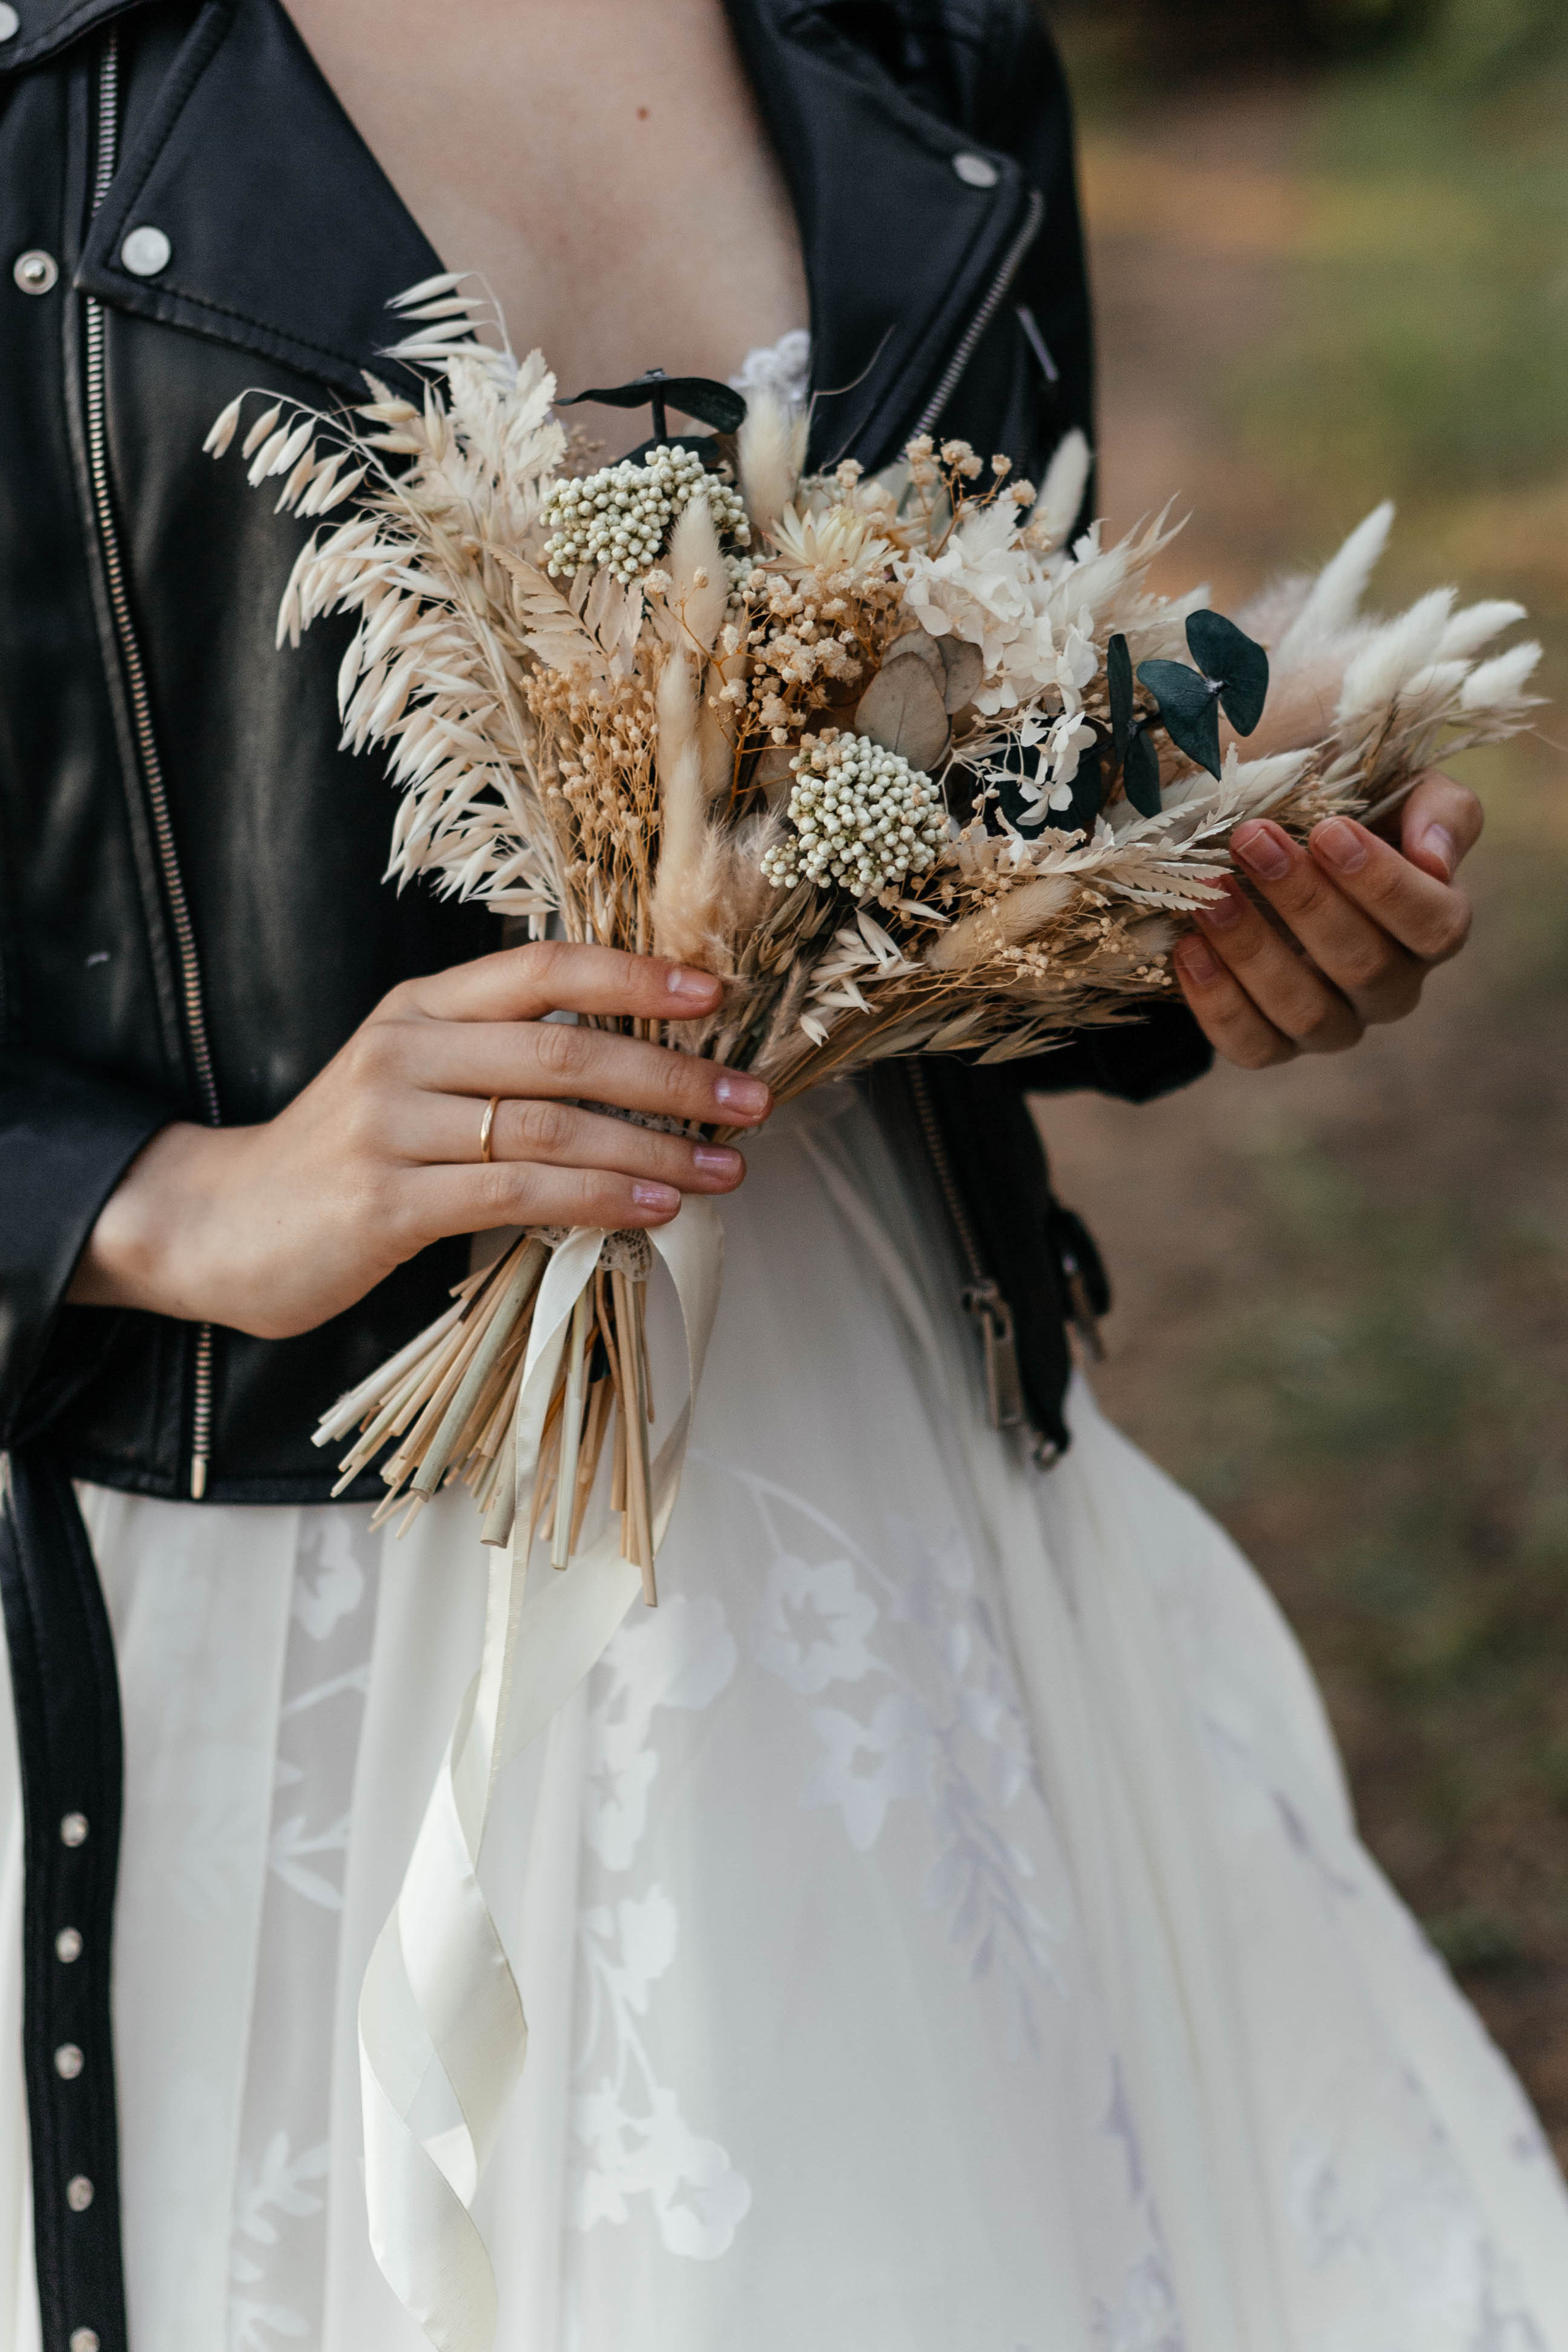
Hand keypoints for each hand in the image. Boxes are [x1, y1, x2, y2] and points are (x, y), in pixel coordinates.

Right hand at [69, 943, 765, 1339]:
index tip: (718, 993)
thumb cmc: (347, 1157)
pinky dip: (599, 1196)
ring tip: (726, 1168)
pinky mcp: (386, 1201)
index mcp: (423, 1007)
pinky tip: (654, 1207)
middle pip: (566, 1048)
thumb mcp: (416, 1081)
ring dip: (655, 1148)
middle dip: (673, 1074)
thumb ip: (503, 1064)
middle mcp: (406, 1049)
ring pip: (552, 1124)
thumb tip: (637, 1070)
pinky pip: (517, 1190)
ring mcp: (392, 1123)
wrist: (223, 1224)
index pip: (544, 968)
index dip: (636, 975)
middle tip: (751, 1098)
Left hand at [1171, 770, 1479, 1067]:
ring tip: (1210, 895)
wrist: (1259, 845)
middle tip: (1251, 840)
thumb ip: (1437, 809)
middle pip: (1364, 966)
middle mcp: (1391, 986)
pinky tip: (1190, 950)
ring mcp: (1334, 1023)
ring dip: (1253, 952)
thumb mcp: (1393, 786)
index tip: (1329, 830)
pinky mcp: (1276, 1045)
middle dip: (1304, 901)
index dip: (1385, 884)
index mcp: (1433, 925)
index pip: (1434, 925)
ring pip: (1307, 1013)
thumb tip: (1435, 858)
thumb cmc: (1336, 811)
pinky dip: (1219, 1004)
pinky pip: (1255, 1046)